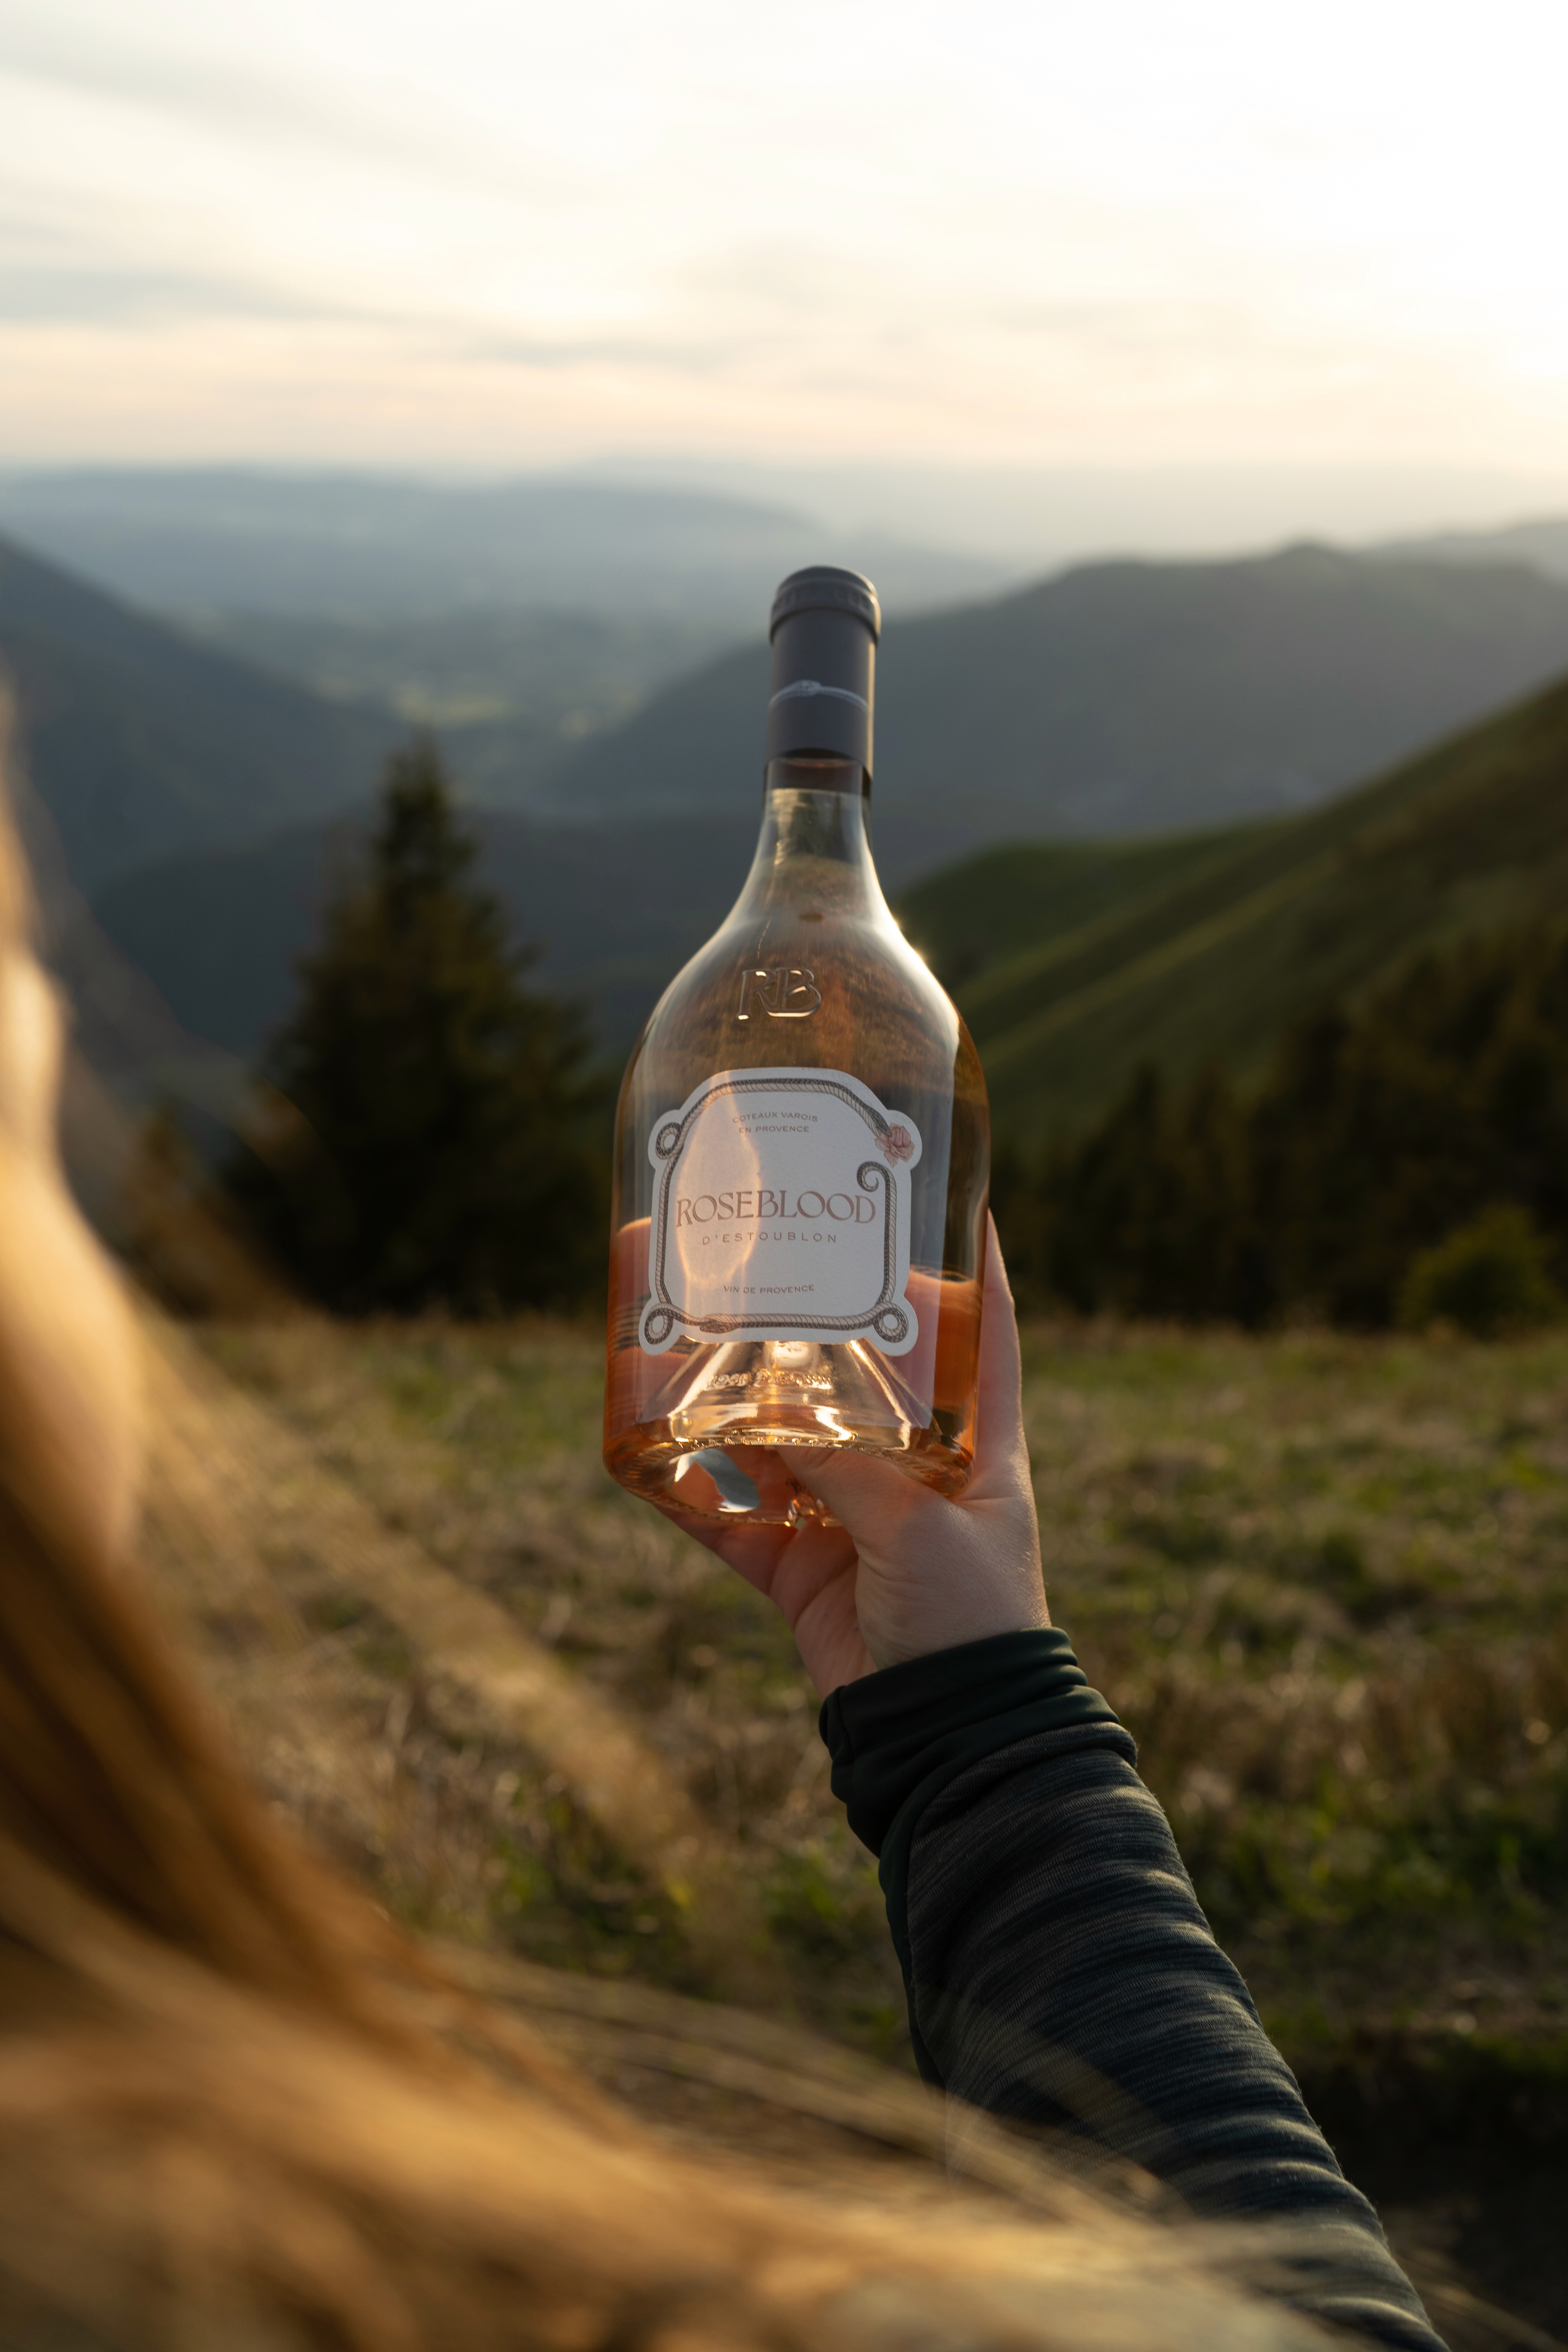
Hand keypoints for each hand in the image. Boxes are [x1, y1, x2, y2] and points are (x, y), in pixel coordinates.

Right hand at [651, 1216, 1047, 1696]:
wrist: (945, 1736)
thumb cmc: (967, 1620)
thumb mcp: (917, 1528)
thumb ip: (849, 1467)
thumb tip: (774, 1409)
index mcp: (978, 1452)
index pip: (988, 1342)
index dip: (977, 1277)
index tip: (961, 1208)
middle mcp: (918, 1475)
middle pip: (865, 1385)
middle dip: (815, 1339)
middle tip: (767, 1276)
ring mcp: (855, 1523)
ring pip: (786, 1447)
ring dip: (738, 1411)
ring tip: (687, 1354)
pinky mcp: (802, 1572)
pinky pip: (736, 1523)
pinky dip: (694, 1497)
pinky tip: (649, 1460)